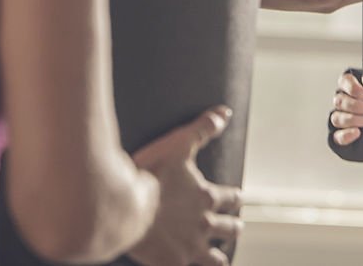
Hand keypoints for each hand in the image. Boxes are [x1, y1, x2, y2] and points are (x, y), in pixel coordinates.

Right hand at [128, 106, 242, 265]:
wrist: (123, 209)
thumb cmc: (149, 175)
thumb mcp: (178, 144)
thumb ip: (202, 129)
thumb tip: (225, 113)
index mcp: (207, 197)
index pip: (232, 198)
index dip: (236, 197)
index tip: (239, 198)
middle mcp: (204, 225)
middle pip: (230, 229)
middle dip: (234, 226)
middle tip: (236, 227)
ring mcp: (189, 247)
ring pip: (215, 258)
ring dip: (219, 256)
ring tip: (221, 259)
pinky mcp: (172, 263)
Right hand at [327, 67, 362, 170]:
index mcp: (359, 89)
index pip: (344, 80)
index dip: (349, 86)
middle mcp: (349, 105)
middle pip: (338, 100)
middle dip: (353, 105)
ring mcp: (347, 125)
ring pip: (335, 118)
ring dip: (350, 119)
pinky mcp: (346, 143)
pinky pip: (334, 139)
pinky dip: (343, 135)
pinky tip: (357, 133)